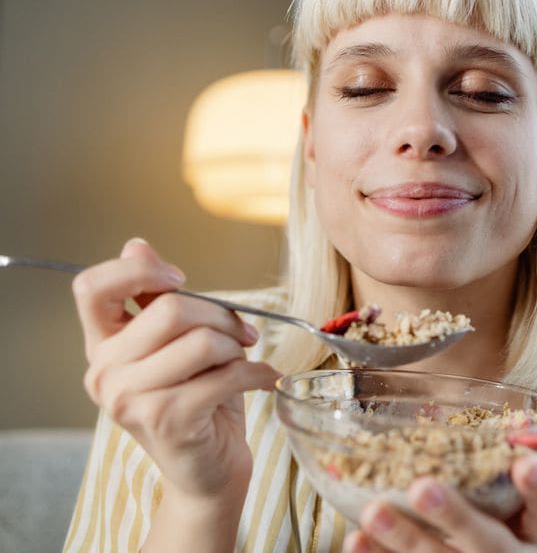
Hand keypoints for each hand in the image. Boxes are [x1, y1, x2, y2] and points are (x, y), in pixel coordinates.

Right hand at [73, 238, 279, 502]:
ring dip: (236, 347)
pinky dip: (256, 373)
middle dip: (220, 315)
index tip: (180, 279)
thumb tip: (136, 245)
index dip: (138, 271)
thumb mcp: (176, 344)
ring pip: (200, 341)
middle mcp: (104, 372)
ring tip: (243, 361)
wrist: (207, 471)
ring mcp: (130, 399)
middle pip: (168, 309)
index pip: (92, 287)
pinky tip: (264, 379)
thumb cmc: (198, 400)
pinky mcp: (167, 419)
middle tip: (241, 333)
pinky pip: (224, 374)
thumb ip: (154, 299)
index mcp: (101, 345)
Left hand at [344, 453, 536, 552]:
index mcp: (534, 526)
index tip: (524, 464)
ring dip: (406, 537)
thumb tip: (514, 417)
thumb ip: (501, 456)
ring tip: (375, 512)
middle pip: (490, 543)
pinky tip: (357, 538)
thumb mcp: (505, 486)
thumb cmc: (494, 510)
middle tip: (423, 488)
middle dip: (456, 517)